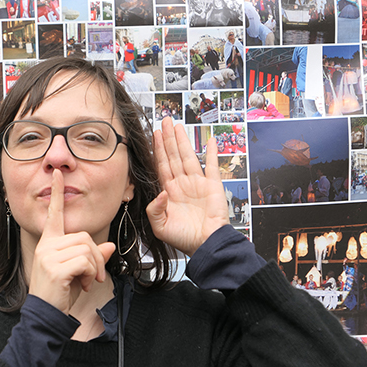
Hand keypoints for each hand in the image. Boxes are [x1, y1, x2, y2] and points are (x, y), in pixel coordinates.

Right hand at [28, 169, 114, 313]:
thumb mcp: (78, 272)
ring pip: (87, 248)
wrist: (45, 315)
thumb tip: (109, 246)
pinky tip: (81, 285)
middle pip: (84, 236)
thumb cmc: (59, 294)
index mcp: (48, 243)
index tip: (58, 175)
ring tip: (85, 281)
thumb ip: (93, 257)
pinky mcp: (55, 268)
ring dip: (94, 268)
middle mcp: (46, 246)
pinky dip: (90, 274)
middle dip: (96, 256)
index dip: (56, 194)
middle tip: (93, 276)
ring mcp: (48, 256)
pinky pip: (86, 261)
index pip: (54, 214)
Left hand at [146, 117, 228, 256]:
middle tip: (165, 121)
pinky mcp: (212, 186)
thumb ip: (154, 210)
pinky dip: (211, 154)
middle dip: (168, 139)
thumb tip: (161, 193)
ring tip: (178, 126)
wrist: (205, 245)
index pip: (161, 165)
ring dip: (183, 141)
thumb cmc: (184, 239)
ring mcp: (197, 184)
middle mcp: (182, 185)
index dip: (158, 150)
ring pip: (188, 156)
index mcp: (169, 192)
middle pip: (173, 156)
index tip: (154, 134)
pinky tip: (210, 141)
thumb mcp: (160, 227)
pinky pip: (212, 166)